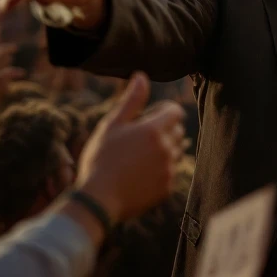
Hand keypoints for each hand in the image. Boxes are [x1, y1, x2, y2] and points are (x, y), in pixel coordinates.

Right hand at [75, 72, 184, 223]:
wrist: (97, 199)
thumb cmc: (100, 158)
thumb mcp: (112, 125)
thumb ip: (131, 100)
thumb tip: (142, 76)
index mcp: (154, 130)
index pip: (175, 112)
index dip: (164, 112)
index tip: (150, 117)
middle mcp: (167, 149)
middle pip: (178, 131)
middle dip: (165, 130)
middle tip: (139, 139)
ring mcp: (169, 170)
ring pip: (176, 152)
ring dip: (164, 150)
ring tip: (138, 158)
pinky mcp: (167, 188)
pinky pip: (170, 172)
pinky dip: (160, 171)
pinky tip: (139, 174)